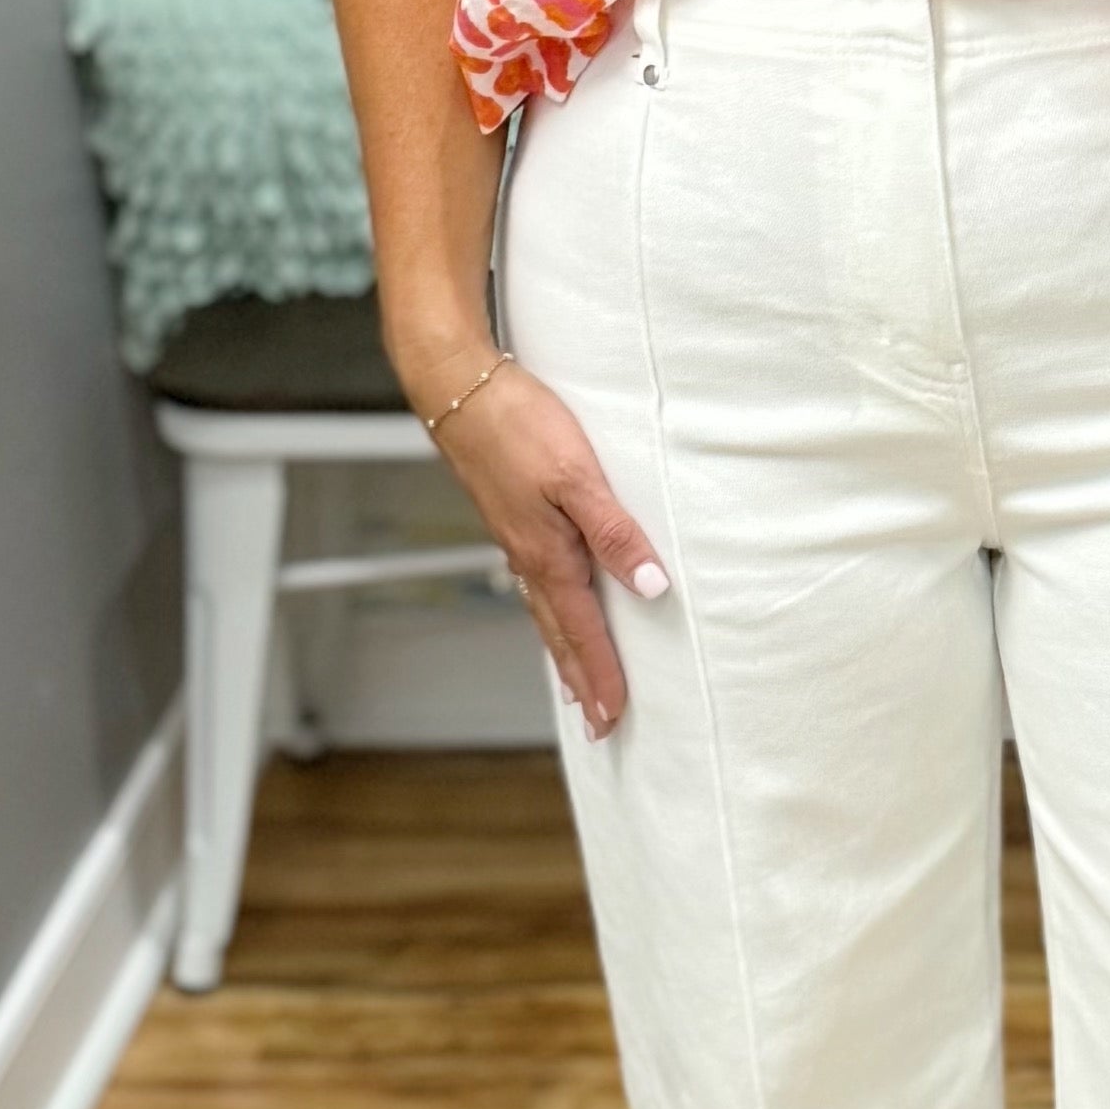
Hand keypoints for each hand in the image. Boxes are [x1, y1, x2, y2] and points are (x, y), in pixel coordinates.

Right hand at [413, 346, 664, 737]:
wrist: (457, 385)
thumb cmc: (517, 422)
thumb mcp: (579, 476)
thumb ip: (616, 533)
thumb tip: (653, 587)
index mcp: (548, 555)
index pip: (585, 631)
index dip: (603, 675)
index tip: (615, 716)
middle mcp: (529, 557)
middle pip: (561, 634)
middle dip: (581, 680)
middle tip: (599, 724)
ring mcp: (516, 539)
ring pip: (545, 612)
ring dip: (564, 653)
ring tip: (575, 687)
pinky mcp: (511, 517)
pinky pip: (534, 584)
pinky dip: (549, 614)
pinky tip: (553, 610)